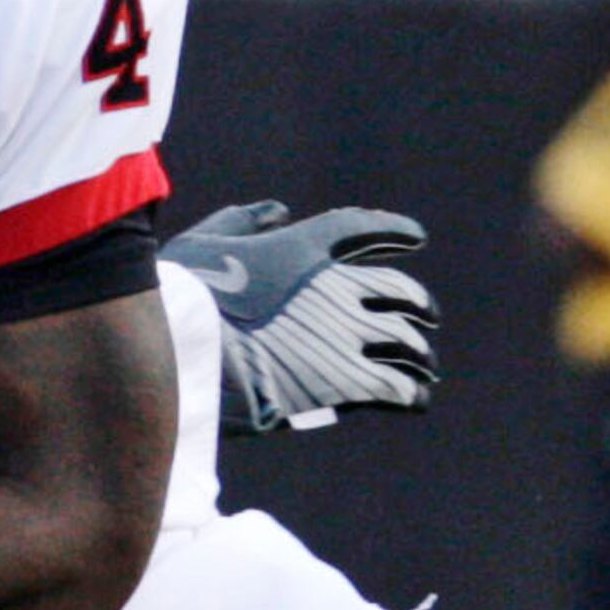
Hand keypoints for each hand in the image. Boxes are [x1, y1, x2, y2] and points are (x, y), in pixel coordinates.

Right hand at [163, 200, 438, 432]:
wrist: (182, 356)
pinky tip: (418, 397)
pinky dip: (411, 392)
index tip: (417, 236)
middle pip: (400, 292)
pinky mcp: (345, 383)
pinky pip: (396, 387)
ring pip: (405, 342)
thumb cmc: (181, 299)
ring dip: (418, 354)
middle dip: (418, 304)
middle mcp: (335, 289)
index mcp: (302, 248)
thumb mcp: (201, 244)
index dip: (393, 231)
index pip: (361, 230)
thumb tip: (278, 211)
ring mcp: (344, 336)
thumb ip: (241, 222)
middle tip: (427, 316)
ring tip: (426, 367)